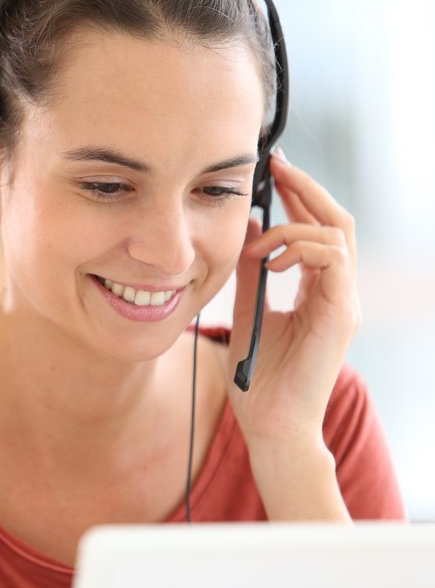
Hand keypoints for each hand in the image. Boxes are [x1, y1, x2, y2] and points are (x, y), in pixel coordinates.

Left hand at [227, 150, 360, 451]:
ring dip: (294, 225)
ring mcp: (343, 303)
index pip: (316, 230)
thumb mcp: (246, 311)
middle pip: (335, 223)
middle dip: (305, 190)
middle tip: (275, 166)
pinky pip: (332, 261)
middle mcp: (336, 292)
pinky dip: (300, 249)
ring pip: (337, 236)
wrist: (271, 424)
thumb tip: (248, 229)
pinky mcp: (340, 315)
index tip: (272, 171)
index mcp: (317, 291)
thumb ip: (249, 273)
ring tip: (261, 241)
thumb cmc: (259, 378)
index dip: (298, 197)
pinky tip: (271, 262)